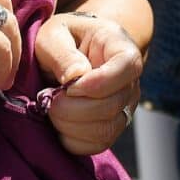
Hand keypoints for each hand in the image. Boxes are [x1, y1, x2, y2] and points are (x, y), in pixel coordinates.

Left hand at [35, 11, 143, 155]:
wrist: (73, 50)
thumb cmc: (64, 38)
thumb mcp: (55, 34)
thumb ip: (63, 53)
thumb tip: (75, 77)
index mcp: (123, 49)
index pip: (126, 69)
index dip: (95, 83)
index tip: (66, 85)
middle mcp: (131, 82)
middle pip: (112, 106)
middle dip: (72, 108)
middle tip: (48, 97)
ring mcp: (124, 107)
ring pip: (106, 130)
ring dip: (69, 124)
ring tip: (52, 108)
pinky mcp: (112, 128)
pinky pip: (97, 145)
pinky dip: (71, 139)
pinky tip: (59, 122)